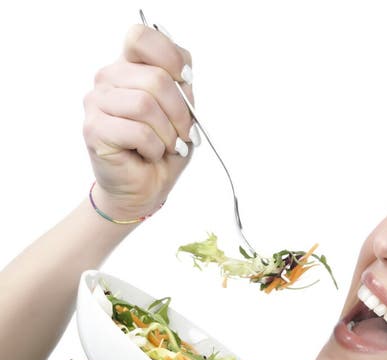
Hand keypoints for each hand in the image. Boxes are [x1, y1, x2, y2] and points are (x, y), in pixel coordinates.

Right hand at [82, 23, 197, 219]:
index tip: (185, 80)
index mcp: (129, 67)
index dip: (170, 57)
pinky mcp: (94, 129)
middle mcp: (108, 78)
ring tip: (166, 146)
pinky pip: (137, 131)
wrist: (142, 188)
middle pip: (155, 78)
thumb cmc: (161, 150)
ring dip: (167, 133)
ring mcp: (97, 102)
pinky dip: (154, 148)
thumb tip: (182, 77)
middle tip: (183, 135)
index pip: (142, 38)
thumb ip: (182, 89)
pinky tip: (149, 154)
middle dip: (180, 113)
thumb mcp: (181, 115)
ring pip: (146, 105)